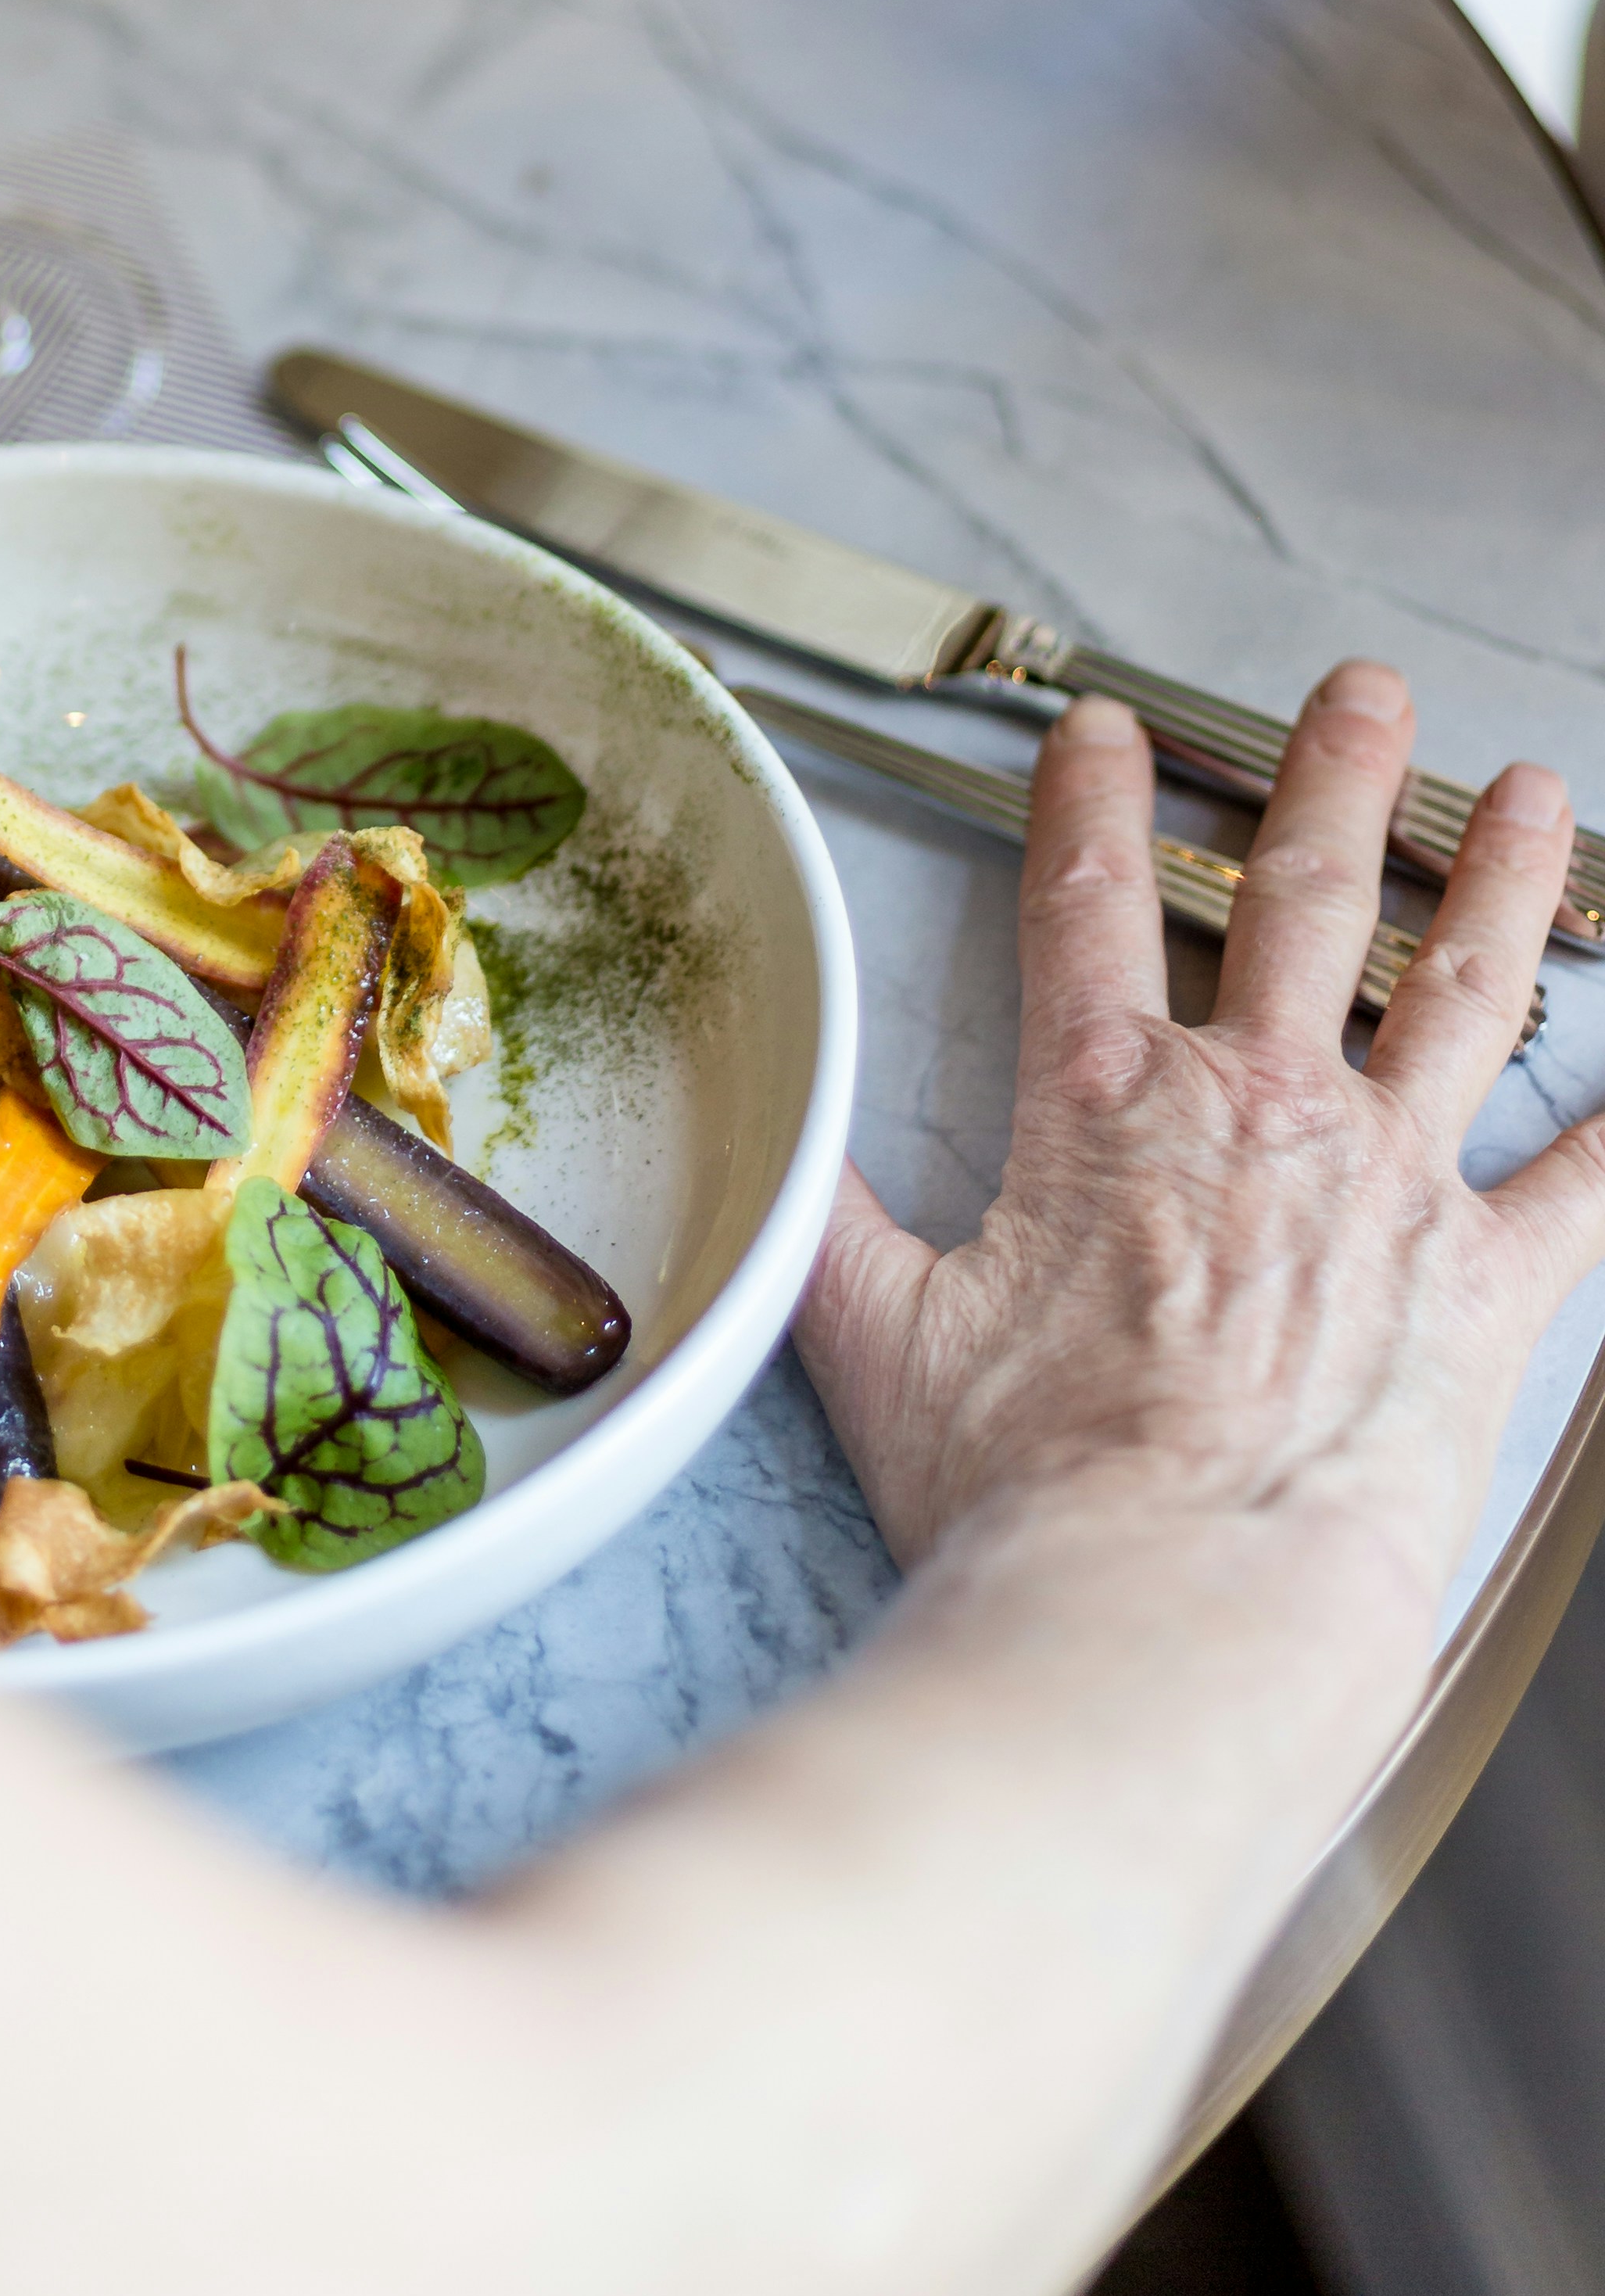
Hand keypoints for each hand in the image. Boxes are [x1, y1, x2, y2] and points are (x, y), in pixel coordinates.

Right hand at [798, 665, 1602, 1623]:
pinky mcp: (1483, 1283)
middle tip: (1363, 695)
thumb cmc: (1029, 1492)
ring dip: (1495, 881)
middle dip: (1332, 778)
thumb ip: (830, 1223)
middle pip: (1303, 898)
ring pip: (1457, 989)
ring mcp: (1386, 1184)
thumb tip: (770, 1151)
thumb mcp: (870, 1336)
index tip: (1101, 730)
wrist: (1178, 1599)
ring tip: (1523, 795)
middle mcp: (1258, 1108)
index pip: (1080, 902)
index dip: (1087, 800)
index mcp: (1105, 1106)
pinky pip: (1582, 1185)